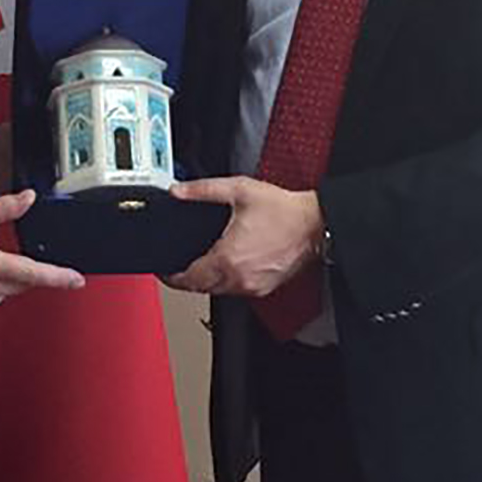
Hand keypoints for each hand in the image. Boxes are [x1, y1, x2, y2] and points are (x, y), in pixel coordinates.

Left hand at [164, 177, 323, 298]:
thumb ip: (203, 190)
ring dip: (209, 280)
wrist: (316, 223)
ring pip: (220, 291)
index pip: (188, 279)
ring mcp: (254, 286)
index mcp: (228, 259)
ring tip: (204, 263)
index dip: (171, 277)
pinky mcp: (266, 288)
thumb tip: (178, 191)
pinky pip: (238, 290)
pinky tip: (231, 265)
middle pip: (201, 288)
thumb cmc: (284, 210)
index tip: (165, 271)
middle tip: (179, 267)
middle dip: (188, 279)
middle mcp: (239, 278)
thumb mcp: (239, 190)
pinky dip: (229, 281)